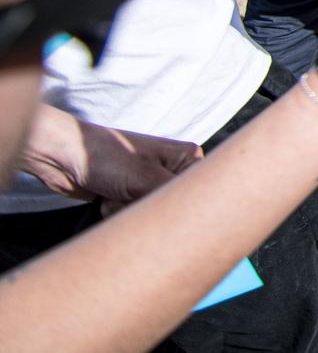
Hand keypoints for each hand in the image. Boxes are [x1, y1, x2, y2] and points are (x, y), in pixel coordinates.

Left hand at [20, 106, 201, 211]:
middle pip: (170, 206)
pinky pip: (131, 216)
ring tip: (115, 193)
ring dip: (127, 210)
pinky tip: (106, 197)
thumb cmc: (106, 156)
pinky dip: (116, 212)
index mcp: (184, 157)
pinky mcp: (127, 195)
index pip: (197, 191)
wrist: (61, 157)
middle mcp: (169, 169)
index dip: (178, 203)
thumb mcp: (146, 178)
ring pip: (149, 214)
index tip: (156, 201)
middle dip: (146, 207)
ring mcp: (147, 183)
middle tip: (131, 194)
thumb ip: (175, 198)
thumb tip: (199, 218)